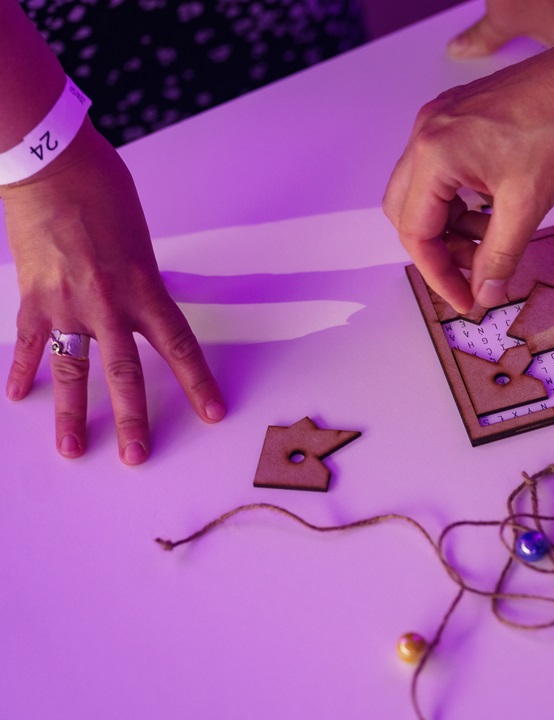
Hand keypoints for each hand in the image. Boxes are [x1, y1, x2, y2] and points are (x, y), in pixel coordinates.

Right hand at [2, 123, 223, 463]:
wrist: (51, 163)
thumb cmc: (103, 191)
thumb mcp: (139, 240)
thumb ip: (142, 280)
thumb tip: (140, 304)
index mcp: (145, 287)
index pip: (180, 346)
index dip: (198, 383)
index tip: (212, 413)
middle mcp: (109, 304)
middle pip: (126, 373)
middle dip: (133, 418)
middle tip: (136, 457)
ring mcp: (66, 304)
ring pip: (73, 371)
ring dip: (71, 413)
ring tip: (71, 450)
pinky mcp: (32, 297)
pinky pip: (29, 343)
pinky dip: (22, 370)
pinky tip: (17, 397)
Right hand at [385, 7, 553, 312]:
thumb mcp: (528, 204)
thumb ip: (500, 255)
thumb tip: (485, 292)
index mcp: (435, 154)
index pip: (416, 232)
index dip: (439, 274)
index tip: (465, 299)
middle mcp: (424, 134)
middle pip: (406, 212)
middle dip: (438, 251)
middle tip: (474, 275)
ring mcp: (437, 121)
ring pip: (422, 192)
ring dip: (449, 226)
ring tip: (488, 244)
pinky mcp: (454, 117)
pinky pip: (439, 169)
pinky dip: (457, 199)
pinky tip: (489, 212)